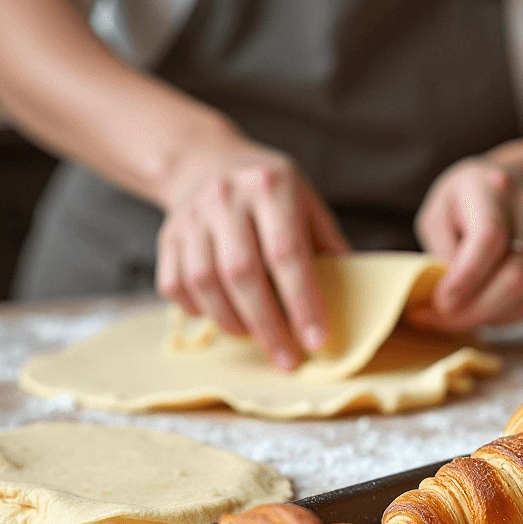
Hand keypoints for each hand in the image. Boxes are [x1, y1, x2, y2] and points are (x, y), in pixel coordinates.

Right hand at [156, 130, 350, 370]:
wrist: (205, 163)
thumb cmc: (270, 193)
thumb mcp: (307, 204)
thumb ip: (328, 247)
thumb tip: (357, 299)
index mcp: (271, 186)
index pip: (286, 253)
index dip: (302, 302)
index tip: (317, 341)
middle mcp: (226, 197)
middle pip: (243, 274)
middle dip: (268, 326)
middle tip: (288, 360)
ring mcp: (190, 216)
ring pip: (205, 284)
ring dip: (234, 323)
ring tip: (258, 338)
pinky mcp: (166, 237)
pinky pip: (176, 287)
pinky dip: (201, 312)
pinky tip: (224, 316)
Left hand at [412, 157, 522, 330]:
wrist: (522, 185)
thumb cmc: (467, 200)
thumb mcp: (439, 212)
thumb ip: (441, 251)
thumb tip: (446, 300)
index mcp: (493, 189)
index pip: (489, 238)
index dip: (466, 277)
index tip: (441, 302)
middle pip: (515, 274)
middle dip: (476, 308)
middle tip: (441, 318)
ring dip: (487, 316)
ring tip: (456, 317)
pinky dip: (502, 316)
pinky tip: (478, 312)